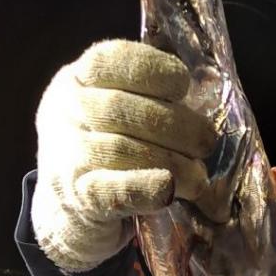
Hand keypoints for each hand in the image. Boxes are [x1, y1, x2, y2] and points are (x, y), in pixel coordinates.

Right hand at [30, 39, 219, 272]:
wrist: (66, 214)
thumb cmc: (107, 157)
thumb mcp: (116, 117)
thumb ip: (151, 101)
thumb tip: (210, 98)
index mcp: (77, 80)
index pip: (112, 61)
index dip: (154, 69)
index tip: (184, 85)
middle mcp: (65, 112)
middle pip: (122, 109)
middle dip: (176, 124)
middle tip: (207, 142)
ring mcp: (67, 155)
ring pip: (123, 150)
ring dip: (173, 163)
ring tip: (199, 177)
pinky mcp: (78, 198)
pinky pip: (114, 190)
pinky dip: (145, 188)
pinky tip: (168, 189)